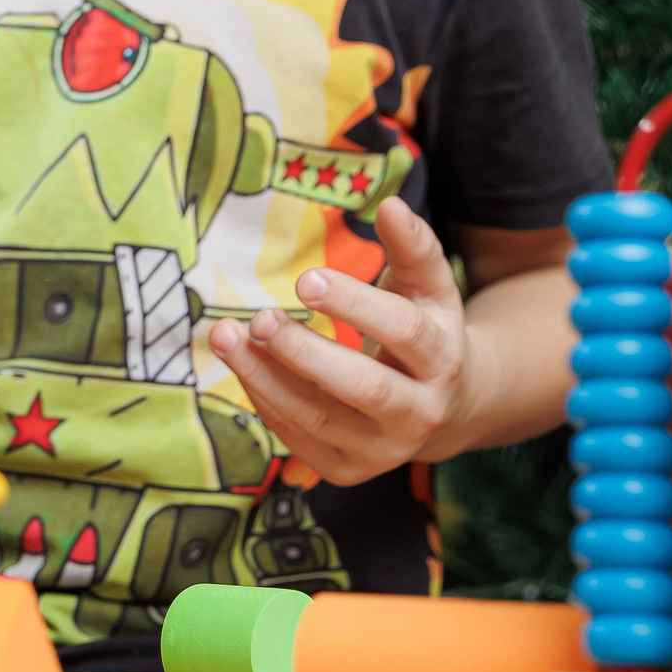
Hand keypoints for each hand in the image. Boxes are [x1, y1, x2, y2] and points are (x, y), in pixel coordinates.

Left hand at [207, 198, 473, 486]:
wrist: (446, 410)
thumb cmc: (427, 334)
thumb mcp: (429, 290)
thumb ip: (413, 246)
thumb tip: (391, 202)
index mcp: (443, 361)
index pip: (404, 332)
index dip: (355, 305)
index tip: (305, 278)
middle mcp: (420, 413)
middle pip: (363, 387)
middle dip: (304, 353)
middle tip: (259, 317)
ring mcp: (384, 450)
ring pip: (318, 418)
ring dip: (263, 376)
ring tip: (225, 335)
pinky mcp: (348, 469)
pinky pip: (297, 437)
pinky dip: (263, 399)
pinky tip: (241, 362)